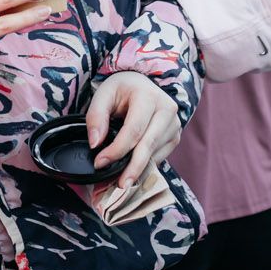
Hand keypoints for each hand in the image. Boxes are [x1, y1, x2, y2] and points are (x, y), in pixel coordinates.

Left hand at [84, 71, 182, 190]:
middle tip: (120, 185)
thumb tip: (95, 144)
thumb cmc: (122, 89)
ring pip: (155, 153)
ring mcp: (174, 124)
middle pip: (148, 145)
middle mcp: (167, 109)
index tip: (100, 162)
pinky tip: (132, 172)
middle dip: (133, 167)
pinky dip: (145, 165)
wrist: (142, 84)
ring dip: (138, 169)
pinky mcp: (175, 137)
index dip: (117, 149)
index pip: (133, 130)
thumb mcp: (103, 94)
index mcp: (148, 96)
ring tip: (122, 181)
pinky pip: (160, 156)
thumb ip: (96, 116)